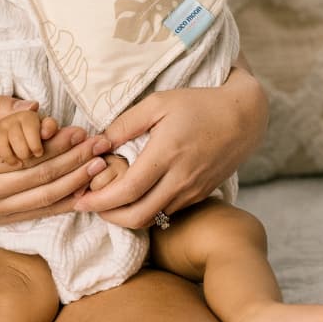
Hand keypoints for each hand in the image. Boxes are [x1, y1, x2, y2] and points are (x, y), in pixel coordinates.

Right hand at [0, 96, 112, 225]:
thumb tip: (33, 108)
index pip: (27, 154)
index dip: (57, 143)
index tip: (80, 131)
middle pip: (42, 176)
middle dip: (76, 160)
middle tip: (101, 145)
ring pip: (46, 197)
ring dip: (77, 181)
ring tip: (99, 165)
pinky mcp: (3, 222)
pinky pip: (40, 213)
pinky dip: (65, 204)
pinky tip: (85, 193)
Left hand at [73, 68, 267, 226]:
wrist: (243, 118)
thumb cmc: (197, 105)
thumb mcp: (158, 103)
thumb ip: (126, 123)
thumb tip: (99, 142)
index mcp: (166, 155)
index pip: (128, 191)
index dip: (100, 201)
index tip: (80, 200)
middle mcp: (180, 180)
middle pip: (138, 216)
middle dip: (108, 216)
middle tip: (87, 205)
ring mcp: (192, 191)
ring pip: (153, 218)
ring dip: (125, 215)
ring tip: (105, 200)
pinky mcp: (199, 195)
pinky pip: (167, 211)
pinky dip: (145, 209)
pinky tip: (132, 196)